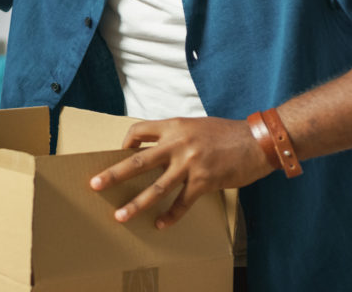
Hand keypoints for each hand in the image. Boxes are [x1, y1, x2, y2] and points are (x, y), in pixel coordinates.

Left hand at [89, 117, 273, 228]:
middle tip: (94, 184)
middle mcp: (178, 144)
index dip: (126, 142)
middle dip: (114, 174)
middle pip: (138, 161)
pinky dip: (171, 216)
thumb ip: (177, 135)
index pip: (139, 131)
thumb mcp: (197, 126)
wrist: (257, 141)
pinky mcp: (204, 181)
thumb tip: (159, 149)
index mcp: (175, 126)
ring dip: (136, 204)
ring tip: (121, 216)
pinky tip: (161, 225)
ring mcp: (190, 164)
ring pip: (156, 187)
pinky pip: (182, 203)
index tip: (121, 152)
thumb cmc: (227, 133)